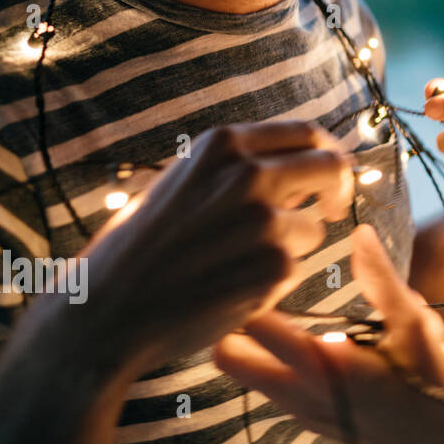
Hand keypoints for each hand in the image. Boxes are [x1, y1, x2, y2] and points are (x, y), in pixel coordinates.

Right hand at [77, 121, 352, 374]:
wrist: (106, 310)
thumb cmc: (139, 248)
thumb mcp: (179, 180)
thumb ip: (233, 166)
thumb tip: (291, 159)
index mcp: (223, 144)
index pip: (306, 133)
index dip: (326, 154)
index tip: (329, 175)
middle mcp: (248, 173)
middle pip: (331, 168)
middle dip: (337, 190)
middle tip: (331, 209)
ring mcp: (265, 218)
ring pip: (312, 228)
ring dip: (289, 248)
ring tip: (235, 266)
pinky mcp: (276, 264)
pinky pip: (297, 268)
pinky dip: (273, 282)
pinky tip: (232, 290)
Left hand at [215, 224, 443, 443]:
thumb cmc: (432, 385)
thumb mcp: (415, 326)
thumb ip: (382, 279)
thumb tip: (360, 233)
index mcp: (320, 362)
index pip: (251, 324)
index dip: (252, 289)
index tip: (268, 268)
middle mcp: (298, 391)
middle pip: (226, 356)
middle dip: (232, 322)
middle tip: (260, 292)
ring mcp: (299, 410)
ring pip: (244, 375)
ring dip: (251, 343)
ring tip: (280, 312)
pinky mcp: (308, 420)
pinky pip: (270, 388)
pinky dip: (273, 363)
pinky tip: (306, 343)